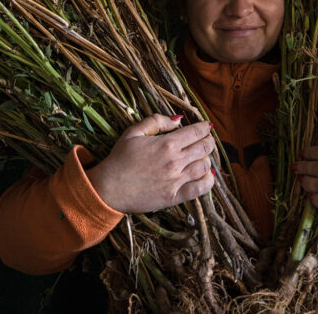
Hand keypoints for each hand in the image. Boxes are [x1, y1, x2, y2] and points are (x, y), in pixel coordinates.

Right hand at [86, 114, 215, 213]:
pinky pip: (200, 189)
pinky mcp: (174, 197)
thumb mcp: (134, 132)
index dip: (205, 127)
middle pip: (204, 148)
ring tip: (202, 156)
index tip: (206, 126)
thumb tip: (178, 120)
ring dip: (207, 159)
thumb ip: (156, 121)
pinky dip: (208, 181)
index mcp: (167, 144)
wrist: (108, 189)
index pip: (196, 132)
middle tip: (206, 140)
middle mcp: (175, 162)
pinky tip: (207, 175)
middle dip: (209, 141)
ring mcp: (176, 181)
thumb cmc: (119, 159)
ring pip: (205, 166)